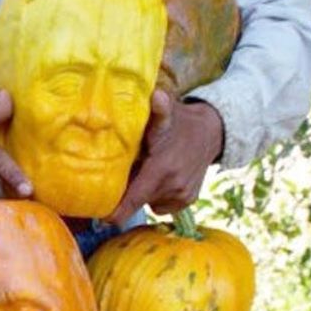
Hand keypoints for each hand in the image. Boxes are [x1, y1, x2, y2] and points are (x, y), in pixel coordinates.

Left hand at [105, 90, 223, 223]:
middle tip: (118, 177)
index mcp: (161, 168)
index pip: (133, 199)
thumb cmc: (179, 122)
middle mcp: (173, 185)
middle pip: (137, 201)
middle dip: (124, 194)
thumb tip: (156, 95)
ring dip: (142, 191)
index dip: (114, 211)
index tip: (98, 215)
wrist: (211, 133)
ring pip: (148, 201)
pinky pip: (162, 204)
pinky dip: (157, 194)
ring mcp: (181, 195)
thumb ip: (158, 111)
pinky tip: (161, 177)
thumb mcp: (167, 115)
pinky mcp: (188, 200)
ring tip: (146, 169)